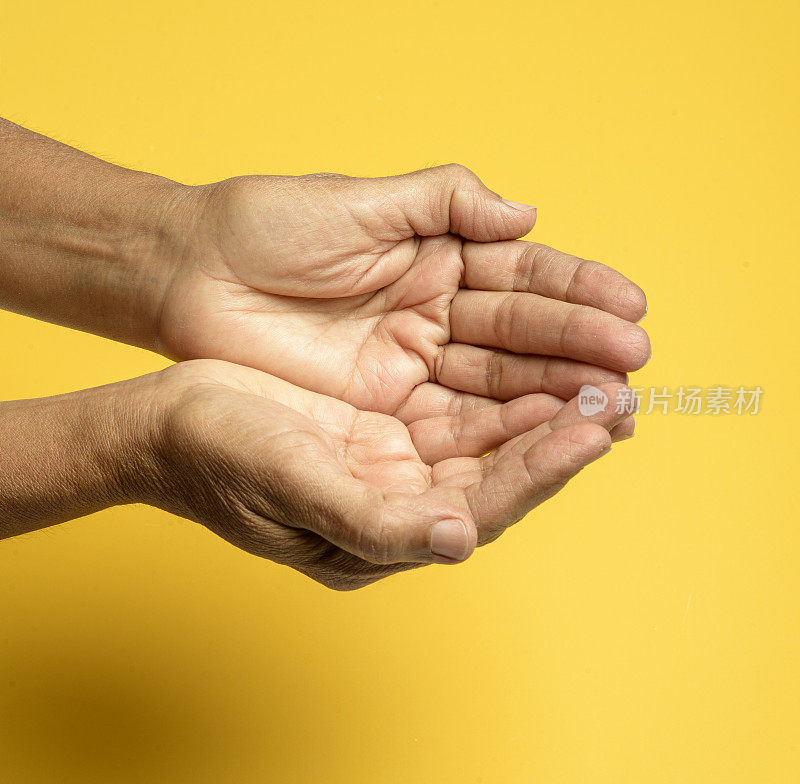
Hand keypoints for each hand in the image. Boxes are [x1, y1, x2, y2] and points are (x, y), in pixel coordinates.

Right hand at [141, 359, 634, 589]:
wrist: (168, 421)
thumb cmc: (217, 457)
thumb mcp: (289, 484)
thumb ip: (374, 520)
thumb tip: (460, 540)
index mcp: (379, 535)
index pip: (479, 508)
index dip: (538, 471)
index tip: (594, 432)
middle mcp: (399, 504)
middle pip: (497, 474)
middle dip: (560, 437)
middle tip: (623, 399)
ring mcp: (395, 464)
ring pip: (487, 439)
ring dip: (544, 409)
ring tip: (603, 378)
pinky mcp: (387, 423)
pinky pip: (460, 406)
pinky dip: (503, 387)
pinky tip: (542, 365)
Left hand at [159, 166, 649, 418]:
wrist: (191, 279)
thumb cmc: (267, 229)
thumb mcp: (360, 202)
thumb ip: (444, 203)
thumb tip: (527, 213)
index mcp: (436, 258)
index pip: (521, 277)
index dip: (576, 293)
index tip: (631, 307)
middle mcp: (435, 316)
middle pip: (519, 339)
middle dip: (579, 352)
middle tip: (635, 368)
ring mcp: (412, 368)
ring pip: (496, 387)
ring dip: (555, 399)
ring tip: (614, 409)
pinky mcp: (384, 412)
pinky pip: (453, 423)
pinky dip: (502, 431)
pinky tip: (550, 434)